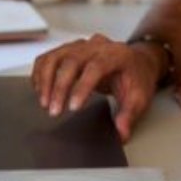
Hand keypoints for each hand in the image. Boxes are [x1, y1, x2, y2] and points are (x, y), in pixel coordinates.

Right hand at [30, 33, 164, 140]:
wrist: (137, 61)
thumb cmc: (137, 77)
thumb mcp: (140, 97)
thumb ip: (130, 115)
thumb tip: (121, 133)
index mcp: (116, 55)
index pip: (95, 67)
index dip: (82, 87)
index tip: (73, 107)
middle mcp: (96, 46)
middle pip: (71, 60)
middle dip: (59, 87)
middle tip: (54, 111)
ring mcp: (80, 47)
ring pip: (56, 57)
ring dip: (45, 80)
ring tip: (44, 103)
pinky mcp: (69, 51)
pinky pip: (49, 58)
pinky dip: (40, 73)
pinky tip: (39, 90)